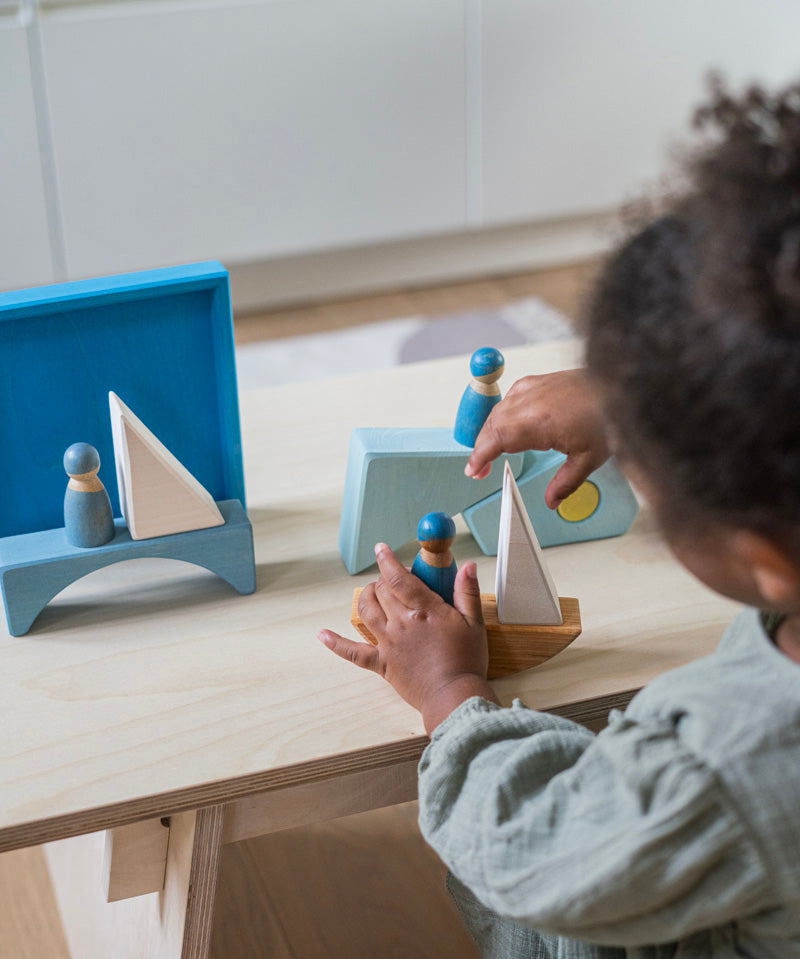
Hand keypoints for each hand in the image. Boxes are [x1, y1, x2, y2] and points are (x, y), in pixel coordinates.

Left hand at [319, 544, 497, 733]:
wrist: (454, 697)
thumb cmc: (466, 662)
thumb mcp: (474, 623)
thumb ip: (467, 592)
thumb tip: (468, 567)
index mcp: (424, 610)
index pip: (399, 577)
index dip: (388, 560)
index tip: (381, 549)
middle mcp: (401, 623)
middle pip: (382, 591)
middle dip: (383, 578)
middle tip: (393, 577)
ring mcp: (388, 643)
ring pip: (366, 611)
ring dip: (366, 597)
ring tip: (372, 591)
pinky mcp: (382, 664)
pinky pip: (353, 652)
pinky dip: (336, 643)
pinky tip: (322, 635)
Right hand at [465, 369, 609, 508]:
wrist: (623, 386)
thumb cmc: (610, 415)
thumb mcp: (589, 459)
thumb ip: (565, 483)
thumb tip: (552, 501)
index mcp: (539, 423)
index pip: (495, 439)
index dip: (479, 456)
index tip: (473, 470)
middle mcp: (532, 402)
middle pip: (492, 425)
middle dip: (481, 447)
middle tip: (480, 469)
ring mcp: (535, 388)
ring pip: (499, 409)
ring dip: (490, 430)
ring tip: (490, 450)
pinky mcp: (541, 381)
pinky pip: (511, 396)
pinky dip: (502, 412)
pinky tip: (508, 422)